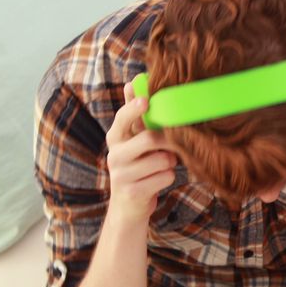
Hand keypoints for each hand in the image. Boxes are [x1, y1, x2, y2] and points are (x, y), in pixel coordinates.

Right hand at [104, 79, 177, 224]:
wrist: (128, 205)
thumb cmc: (137, 165)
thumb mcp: (133, 140)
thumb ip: (135, 114)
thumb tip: (133, 81)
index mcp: (115, 137)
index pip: (122, 118)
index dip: (134, 108)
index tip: (146, 101)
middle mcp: (114, 154)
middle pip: (149, 139)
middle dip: (167, 142)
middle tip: (171, 146)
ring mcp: (121, 175)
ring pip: (163, 159)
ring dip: (170, 162)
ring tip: (161, 166)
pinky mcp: (133, 191)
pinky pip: (166, 176)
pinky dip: (168, 177)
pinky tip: (158, 180)